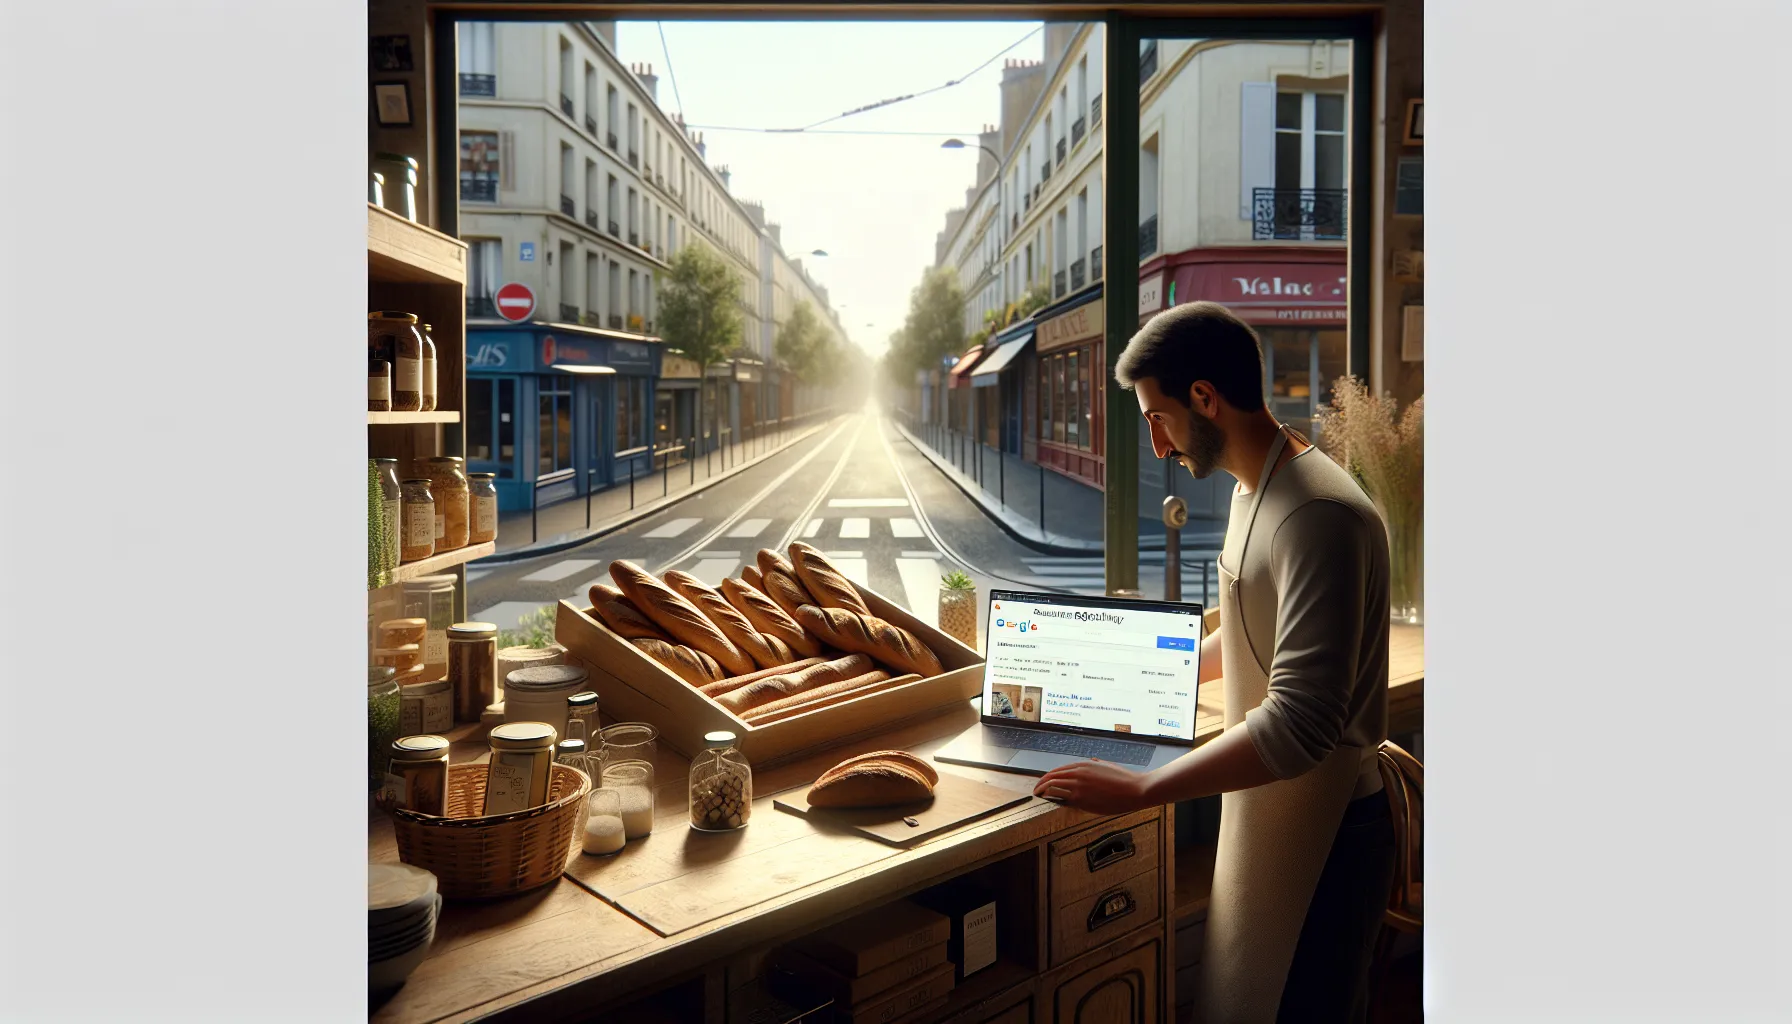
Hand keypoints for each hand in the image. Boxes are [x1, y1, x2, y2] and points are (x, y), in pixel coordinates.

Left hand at [1033, 760, 1149, 814]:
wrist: (1135, 789)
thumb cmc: (1125, 780)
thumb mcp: (1108, 766)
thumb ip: (1097, 765)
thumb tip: (1092, 761)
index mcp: (1085, 765)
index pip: (1059, 770)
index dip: (1048, 776)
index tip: (1044, 781)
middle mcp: (1079, 773)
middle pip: (1052, 776)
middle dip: (1041, 783)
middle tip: (1035, 790)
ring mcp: (1079, 786)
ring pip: (1053, 786)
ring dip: (1043, 790)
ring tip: (1038, 796)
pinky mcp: (1082, 799)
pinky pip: (1062, 798)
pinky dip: (1053, 798)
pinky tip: (1050, 802)